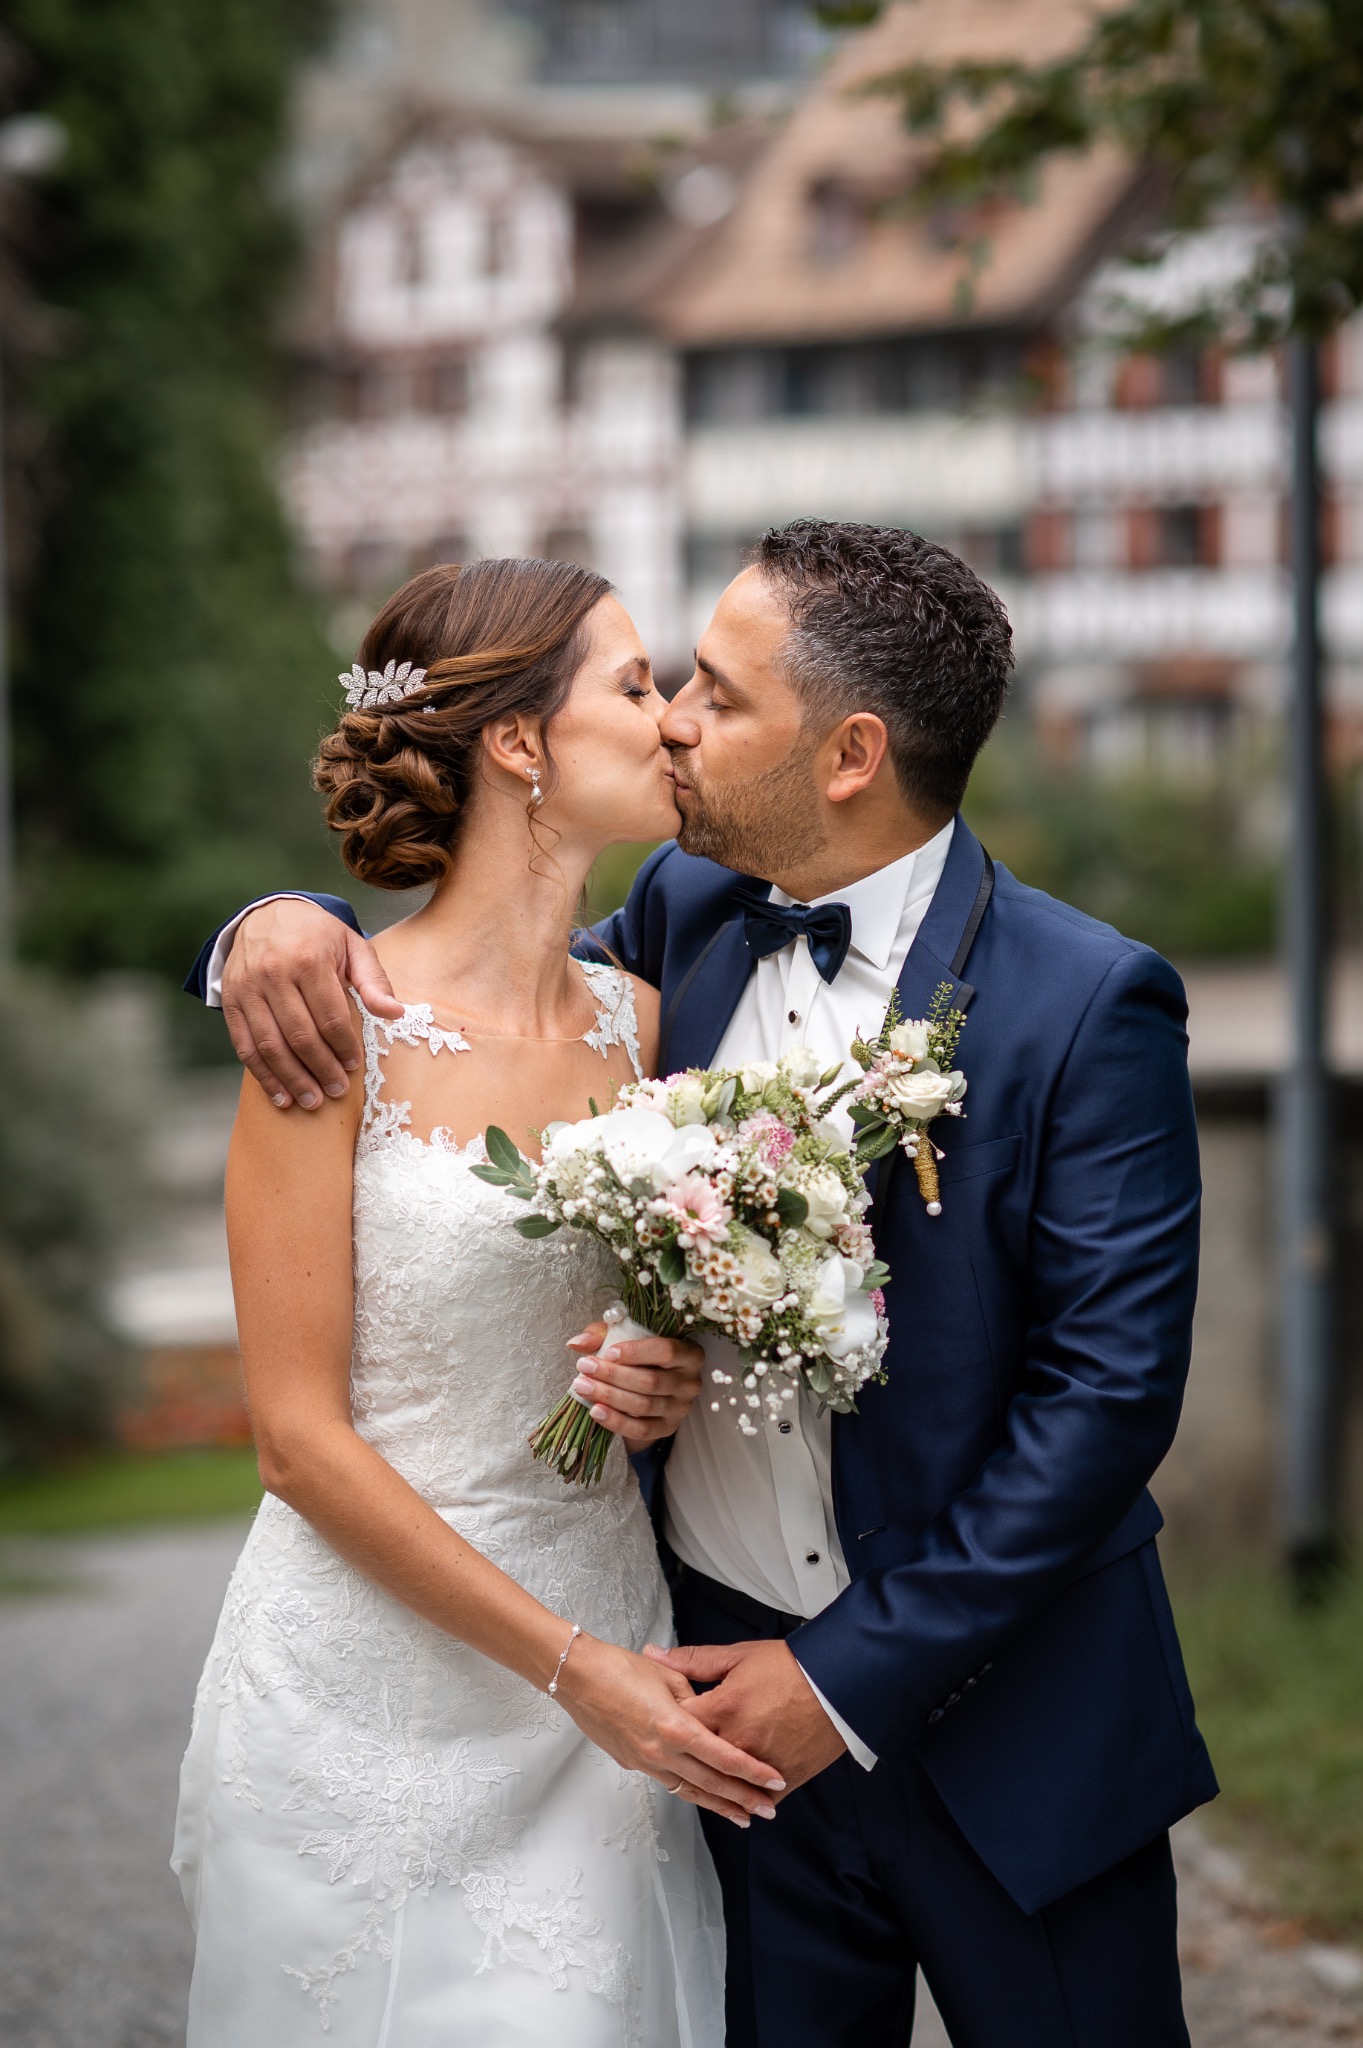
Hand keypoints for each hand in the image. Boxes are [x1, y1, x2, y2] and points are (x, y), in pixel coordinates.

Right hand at [221, 899, 403, 1108]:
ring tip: (312, 1101)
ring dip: (292, 1079)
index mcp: (309, 960)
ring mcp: (248, 989)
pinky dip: (262, 1075)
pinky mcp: (231, 1001)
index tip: (354, 1066)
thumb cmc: (317, 935)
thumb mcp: (352, 946)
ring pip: (270, 1046)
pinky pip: (244, 1045)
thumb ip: (374, 981)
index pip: (330, 1017)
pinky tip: (280, 1095)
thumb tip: (395, 1013)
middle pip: (300, 1035)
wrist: (267, 913)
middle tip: (337, 1091)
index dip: (344, 1047)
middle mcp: (274, 974)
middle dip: (321, 1069)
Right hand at [555, 1634, 785, 1825]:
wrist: (576, 1677)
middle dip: (743, 1799)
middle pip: (711, 1782)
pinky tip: (703, 1796)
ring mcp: (645, 1761)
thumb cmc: (619, 1667)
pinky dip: (691, 1792)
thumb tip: (707, 1710)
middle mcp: (661, 1751)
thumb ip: (692, 1695)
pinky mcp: (632, 1763)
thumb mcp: (666, 1674)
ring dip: (718, 1805)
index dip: (752, 1772)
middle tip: (768, 1811)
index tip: (775, 1782)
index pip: (724, 1757)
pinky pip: (669, 1783)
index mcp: (675, 1726)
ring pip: (690, 1791)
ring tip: (742, 1817)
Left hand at [566, 1323, 704, 1448]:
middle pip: (650, 1381)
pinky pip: (641, 1430)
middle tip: (584, 1367)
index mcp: (689, 1353)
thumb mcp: (625, 1337)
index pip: (667, 1351)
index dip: (636, 1352)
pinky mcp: (667, 1428)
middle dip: (613, 1375)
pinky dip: (616, 1421)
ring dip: (609, 1396)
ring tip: (582, 1386)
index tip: (608, 1352)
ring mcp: (680, 1408)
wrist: (649, 1387)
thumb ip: (603, 1335)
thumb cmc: (640, 1355)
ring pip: (643, 1406)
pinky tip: (595, 1410)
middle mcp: (690, 1382)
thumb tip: (577, 1343)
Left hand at [646, 1639, 846, 1795]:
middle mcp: (737, 1740)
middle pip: (697, 1759)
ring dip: (713, 1786)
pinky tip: (741, 1803)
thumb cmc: (790, 1667)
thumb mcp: (738, 1656)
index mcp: (723, 1707)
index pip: (678, 1723)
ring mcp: (759, 1763)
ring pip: (725, 1786)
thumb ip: (692, 1660)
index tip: (664, 1721)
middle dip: (683, 1758)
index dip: (668, 1722)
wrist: (837, 1683)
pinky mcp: (783, 1778)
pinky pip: (758, 1799)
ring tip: (700, 1784)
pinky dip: (748, 1800)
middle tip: (674, 1756)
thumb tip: (654, 1654)